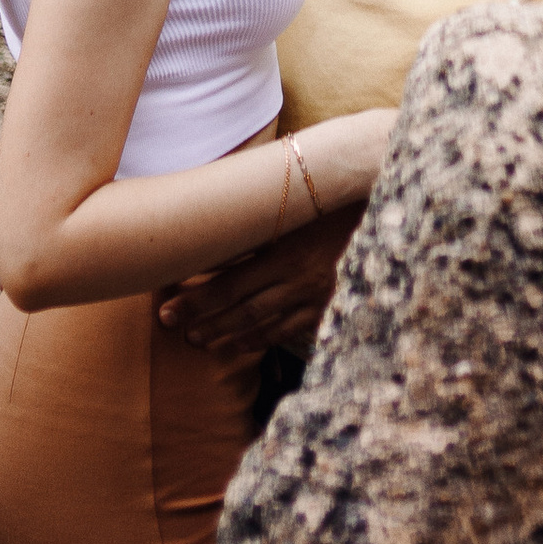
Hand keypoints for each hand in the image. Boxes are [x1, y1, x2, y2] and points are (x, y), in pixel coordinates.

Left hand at [160, 201, 360, 358]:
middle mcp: (297, 277)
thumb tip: (207, 223)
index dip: (195, 297)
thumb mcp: (287, 204)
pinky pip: (288, 329)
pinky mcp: (327, 305)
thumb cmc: (323, 200)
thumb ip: (250, 217)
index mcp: (284, 249)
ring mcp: (314, 294)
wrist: (377, 209)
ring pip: (261, 320)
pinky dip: (261, 338)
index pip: (229, 281)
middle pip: (240, 304)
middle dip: (202, 317)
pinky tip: (238, 343)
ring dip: (225, 331)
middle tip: (170, 324)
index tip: (165, 307)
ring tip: (196, 338)